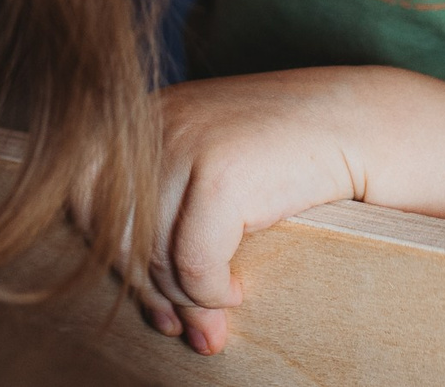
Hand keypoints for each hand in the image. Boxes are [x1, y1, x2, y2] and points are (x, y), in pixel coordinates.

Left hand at [137, 68, 385, 354]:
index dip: (112, 256)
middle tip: (186, 324)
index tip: (151, 298)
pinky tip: (235, 290)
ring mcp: (185, 144)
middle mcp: (154, 125)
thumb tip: (158, 313)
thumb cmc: (289, 155)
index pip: (82, 196)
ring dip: (187, 298)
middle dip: (151, 290)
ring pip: (155, 255)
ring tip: (219, 309)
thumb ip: (172, 222)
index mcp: (142, 120)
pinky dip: (212, 291)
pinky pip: (194, 263)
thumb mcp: (214, 177)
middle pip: (117, 234)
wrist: (362, 123)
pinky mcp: (221, 173)